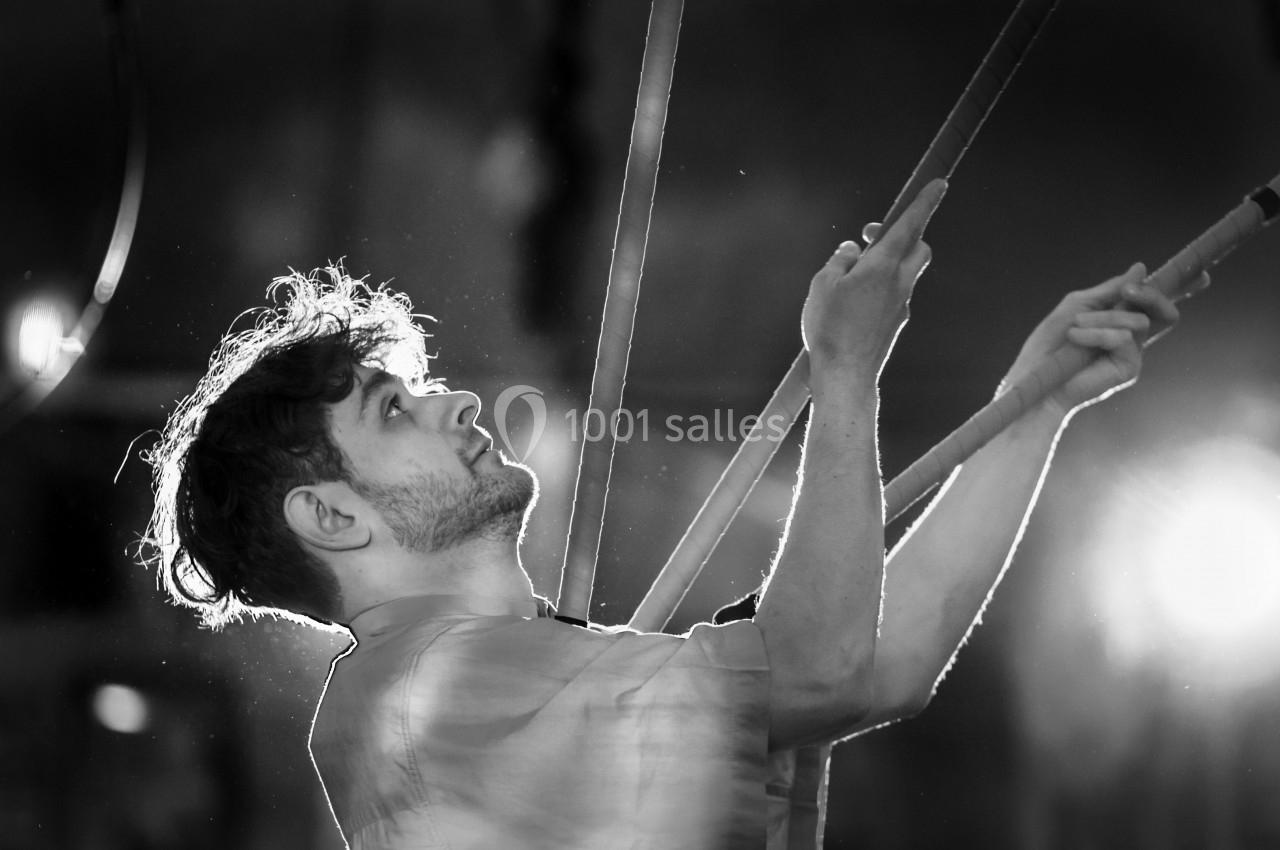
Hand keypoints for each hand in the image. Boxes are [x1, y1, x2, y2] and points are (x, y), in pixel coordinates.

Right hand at [802, 179, 946, 389]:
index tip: (939, 184)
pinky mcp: (894, 323)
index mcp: (883, 266)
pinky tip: (850, 304)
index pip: (910, 225)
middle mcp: (899, 282)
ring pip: (904, 272)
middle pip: (918, 247)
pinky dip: (878, 289)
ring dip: (886, 264)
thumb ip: (840, 260)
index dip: (925, 202)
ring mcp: (900, 305)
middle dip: (904, 234)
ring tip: (849, 275)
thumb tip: (852, 250)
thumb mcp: (823, 284)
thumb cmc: (831, 327)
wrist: (845, 375)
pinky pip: (891, 295)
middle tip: (872, 236)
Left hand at [1002, 262, 1209, 417]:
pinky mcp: (1129, 369)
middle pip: (1163, 310)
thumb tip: (1141, 268)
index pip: (1156, 305)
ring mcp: (1132, 354)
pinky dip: (1096, 333)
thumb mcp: (1077, 306)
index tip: (1203, 275)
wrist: (1035, 380)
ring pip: (1137, 320)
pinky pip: (1124, 337)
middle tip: (1128, 291)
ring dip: (1101, 319)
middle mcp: (1132, 338)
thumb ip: (1110, 290)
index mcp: (1119, 320)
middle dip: (1150, 294)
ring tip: (1074, 331)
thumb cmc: (1049, 346)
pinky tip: (1076, 341)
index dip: (1182, 290)